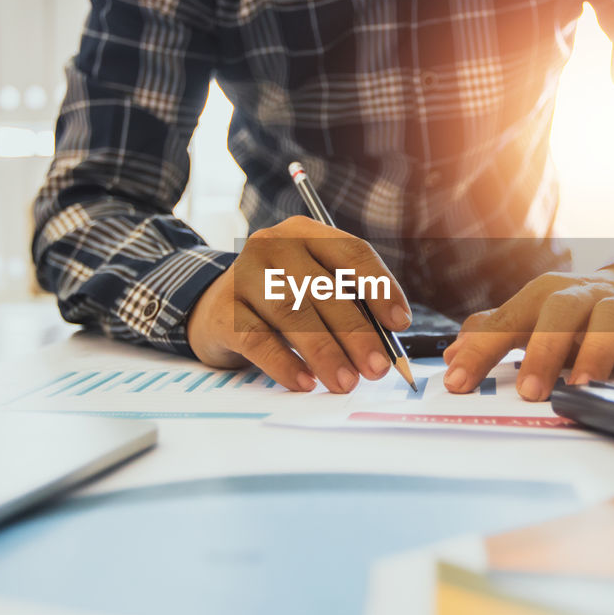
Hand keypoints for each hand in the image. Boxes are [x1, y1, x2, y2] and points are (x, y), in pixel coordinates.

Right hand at [186, 216, 411, 392]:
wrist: (213, 305)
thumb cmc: (279, 296)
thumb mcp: (313, 287)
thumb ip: (346, 305)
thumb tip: (383, 348)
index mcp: (306, 232)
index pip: (352, 253)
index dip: (380, 288)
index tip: (400, 323)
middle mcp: (273, 245)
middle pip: (323, 289)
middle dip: (357, 332)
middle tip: (378, 368)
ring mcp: (244, 275)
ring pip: (292, 313)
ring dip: (325, 351)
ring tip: (346, 382)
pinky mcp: (224, 310)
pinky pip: (257, 339)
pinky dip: (284, 363)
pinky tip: (305, 382)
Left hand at [442, 268, 613, 400]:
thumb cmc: (576, 312)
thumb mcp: (533, 315)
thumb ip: (493, 332)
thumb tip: (451, 355)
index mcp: (544, 295)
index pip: (507, 320)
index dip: (480, 351)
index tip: (458, 382)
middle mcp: (582, 296)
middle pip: (559, 311)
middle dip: (543, 349)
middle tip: (529, 391)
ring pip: (609, 320)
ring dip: (596, 352)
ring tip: (583, 386)